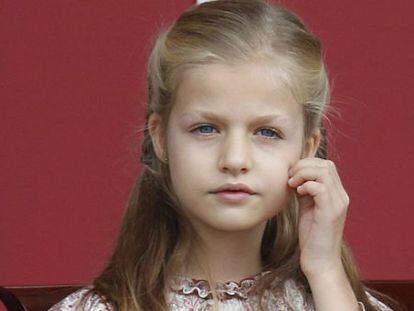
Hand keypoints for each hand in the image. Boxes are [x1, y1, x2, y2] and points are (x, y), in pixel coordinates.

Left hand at [287, 158, 349, 275]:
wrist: (319, 261)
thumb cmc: (312, 236)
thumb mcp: (307, 207)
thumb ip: (306, 191)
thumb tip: (296, 176)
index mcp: (337, 194)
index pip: (326, 166)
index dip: (307, 164)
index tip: (292, 175)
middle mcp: (341, 197)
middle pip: (326, 165)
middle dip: (304, 166)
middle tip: (290, 177)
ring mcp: (338, 204)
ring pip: (323, 173)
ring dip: (303, 174)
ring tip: (292, 184)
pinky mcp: (330, 212)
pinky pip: (320, 188)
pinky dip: (306, 186)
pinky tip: (298, 194)